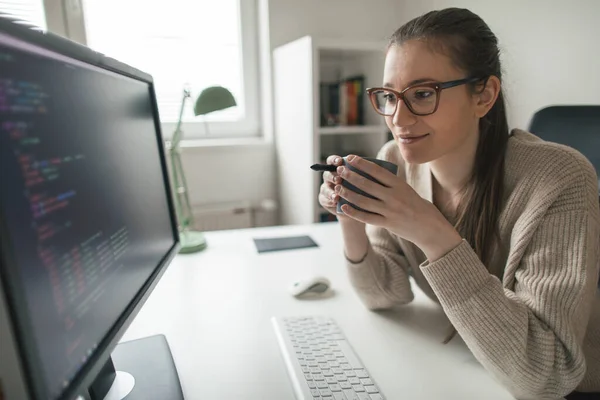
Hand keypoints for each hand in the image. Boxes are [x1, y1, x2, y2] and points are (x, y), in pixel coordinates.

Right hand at [318, 155, 359, 223]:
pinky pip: (323, 199)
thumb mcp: (363, 182)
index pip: (332, 161)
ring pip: (324, 188)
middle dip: (332, 177)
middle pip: (327, 174)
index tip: (340, 161)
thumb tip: (366, 168)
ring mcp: (326, 189)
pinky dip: (329, 201)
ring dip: (330, 192)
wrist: (359, 207)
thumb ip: (360, 175)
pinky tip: (335, 203)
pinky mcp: (325, 200)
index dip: (334, 160)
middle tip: (338, 180)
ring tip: (336, 197)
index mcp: (337, 170)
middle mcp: (330, 178)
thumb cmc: (362, 191)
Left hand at [335, 155, 462, 260]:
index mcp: (399, 185)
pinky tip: (343, 206)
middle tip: (339, 171)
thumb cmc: (415, 204)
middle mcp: (394, 197)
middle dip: (350, 176)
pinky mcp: (387, 223)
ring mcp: (390, 211)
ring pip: (363, 200)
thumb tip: (368, 173)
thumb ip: (389, 183)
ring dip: (348, 193)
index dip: (362, 164)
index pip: (377, 171)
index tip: (350, 158)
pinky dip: (353, 212)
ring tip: (338, 187)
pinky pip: (366, 217)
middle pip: (367, 184)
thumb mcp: (405, 189)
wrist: (429, 227)